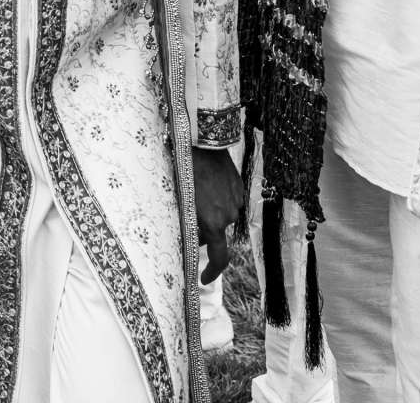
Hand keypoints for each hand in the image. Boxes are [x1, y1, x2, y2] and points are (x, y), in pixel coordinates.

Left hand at [192, 147, 244, 284]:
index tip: (203, 278)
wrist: (203, 142)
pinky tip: (207, 184)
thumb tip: (187, 238)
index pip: (219, 258)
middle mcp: (228, 215)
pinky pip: (228, 200)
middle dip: (203, 231)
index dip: (212, 271)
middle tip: (188, 218)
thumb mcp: (180, 200)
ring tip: (196, 193)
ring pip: (222, 216)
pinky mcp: (239, 187)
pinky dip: (218, 199)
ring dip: (211, 212)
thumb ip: (188, 222)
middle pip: (215, 233)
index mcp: (213, 222)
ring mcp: (235, 201)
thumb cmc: (184, 171)